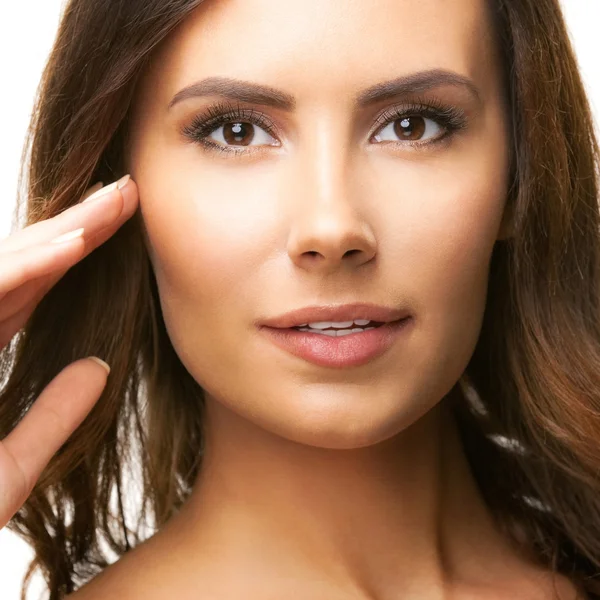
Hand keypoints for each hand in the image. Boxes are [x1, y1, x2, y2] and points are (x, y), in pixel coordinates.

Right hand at [0, 175, 137, 528]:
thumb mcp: (12, 465)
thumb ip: (55, 415)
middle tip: (128, 191)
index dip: (80, 255)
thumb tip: (99, 368)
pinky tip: (75, 246)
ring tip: (116, 201)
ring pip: (6, 269)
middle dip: (79, 225)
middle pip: (28, 267)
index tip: (122, 226)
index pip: (37, 289)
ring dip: (62, 233)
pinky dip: (26, 270)